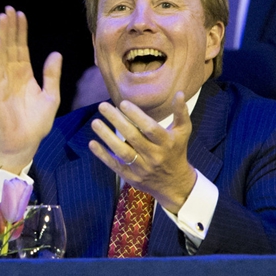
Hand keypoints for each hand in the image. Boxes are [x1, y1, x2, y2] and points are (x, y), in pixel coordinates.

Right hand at [0, 6, 61, 173]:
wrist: (24, 143)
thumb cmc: (36, 124)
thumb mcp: (50, 97)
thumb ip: (52, 76)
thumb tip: (56, 54)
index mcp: (25, 76)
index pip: (21, 49)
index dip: (21, 32)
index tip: (20, 15)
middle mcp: (12, 76)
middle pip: (10, 47)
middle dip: (10, 28)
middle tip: (9, 9)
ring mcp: (2, 82)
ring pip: (2, 54)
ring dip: (2, 35)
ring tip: (3, 17)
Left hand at [88, 92, 196, 213]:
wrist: (174, 183)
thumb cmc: (176, 151)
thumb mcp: (183, 132)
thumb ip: (181, 113)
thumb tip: (179, 93)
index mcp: (167, 143)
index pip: (150, 128)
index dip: (136, 116)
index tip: (122, 103)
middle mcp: (154, 155)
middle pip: (133, 137)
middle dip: (117, 121)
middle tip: (102, 106)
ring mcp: (142, 167)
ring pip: (122, 152)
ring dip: (107, 137)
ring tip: (95, 122)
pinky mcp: (131, 177)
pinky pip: (115, 165)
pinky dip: (103, 155)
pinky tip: (92, 143)